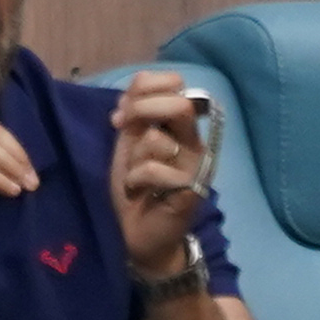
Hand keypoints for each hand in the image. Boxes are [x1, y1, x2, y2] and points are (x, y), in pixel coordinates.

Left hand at [109, 70, 220, 278]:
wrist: (141, 236)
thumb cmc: (136, 188)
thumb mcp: (129, 145)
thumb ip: (133, 118)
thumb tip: (127, 97)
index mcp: (182, 127)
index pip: (175, 83)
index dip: (145, 87)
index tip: (123, 112)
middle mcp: (195, 142)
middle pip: (179, 104)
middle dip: (142, 110)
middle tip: (124, 128)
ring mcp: (196, 167)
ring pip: (157, 140)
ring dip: (134, 158)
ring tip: (135, 178)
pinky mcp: (190, 191)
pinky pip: (154, 170)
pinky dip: (135, 180)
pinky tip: (139, 193)